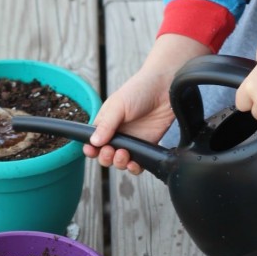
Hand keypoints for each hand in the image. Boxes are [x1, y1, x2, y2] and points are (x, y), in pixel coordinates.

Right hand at [86, 34, 210, 172]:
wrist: (165, 87)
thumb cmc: (139, 89)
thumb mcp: (118, 105)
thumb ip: (106, 124)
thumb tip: (94, 142)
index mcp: (106, 123)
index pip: (93, 142)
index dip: (91, 149)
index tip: (92, 150)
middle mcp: (117, 134)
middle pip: (105, 155)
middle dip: (105, 157)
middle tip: (110, 151)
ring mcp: (132, 141)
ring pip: (120, 162)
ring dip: (119, 163)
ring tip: (123, 154)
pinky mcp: (146, 146)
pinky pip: (138, 163)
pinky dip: (134, 168)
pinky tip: (134, 163)